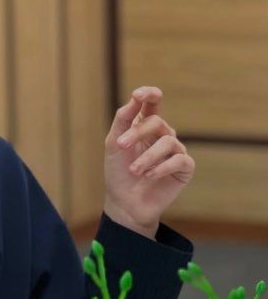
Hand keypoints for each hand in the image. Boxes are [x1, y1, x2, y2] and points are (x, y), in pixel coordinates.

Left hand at [103, 86, 194, 238]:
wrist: (125, 203)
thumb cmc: (118, 173)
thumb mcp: (114, 145)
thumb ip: (123, 120)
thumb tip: (135, 98)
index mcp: (145, 127)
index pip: (152, 104)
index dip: (149, 95)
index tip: (139, 95)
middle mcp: (163, 135)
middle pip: (156, 122)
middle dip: (137, 132)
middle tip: (120, 145)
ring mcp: (176, 151)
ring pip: (167, 142)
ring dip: (147, 156)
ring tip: (134, 170)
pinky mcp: (184, 168)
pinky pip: (179, 160)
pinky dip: (160, 168)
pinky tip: (148, 176)